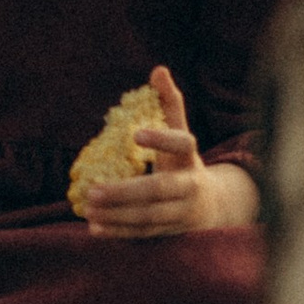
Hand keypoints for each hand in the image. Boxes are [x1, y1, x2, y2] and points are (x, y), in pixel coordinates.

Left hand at [79, 64, 261, 237]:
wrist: (214, 206)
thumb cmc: (186, 163)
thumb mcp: (181, 135)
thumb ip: (170, 104)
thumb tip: (158, 69)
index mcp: (190, 158)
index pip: (182, 144)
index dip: (161, 139)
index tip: (135, 134)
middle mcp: (190, 187)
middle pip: (158, 190)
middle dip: (124, 191)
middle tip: (93, 188)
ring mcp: (183, 214)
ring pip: (149, 216)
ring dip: (117, 215)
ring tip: (88, 207)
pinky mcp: (173, 232)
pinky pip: (145, 234)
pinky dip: (120, 232)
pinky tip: (95, 227)